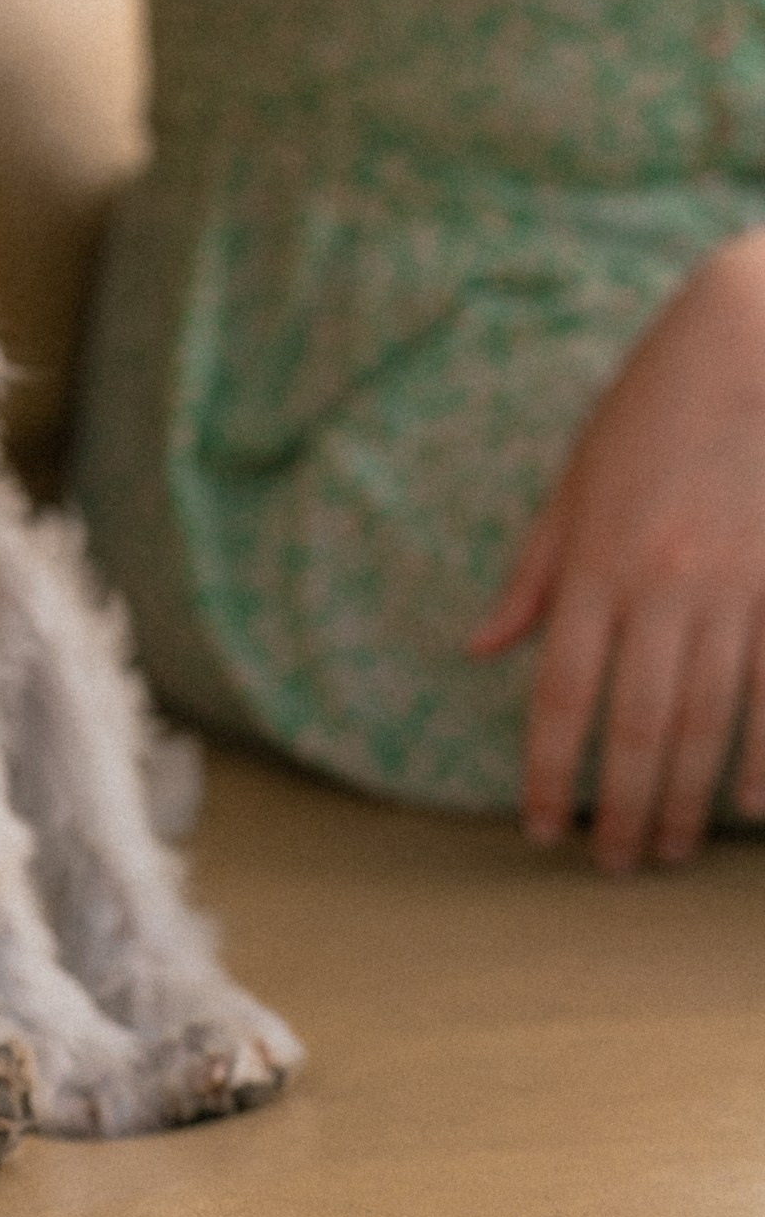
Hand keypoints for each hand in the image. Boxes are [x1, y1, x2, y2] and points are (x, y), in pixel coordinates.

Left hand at [469, 229, 764, 870]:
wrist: (745, 350)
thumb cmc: (648, 414)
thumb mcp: (573, 484)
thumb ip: (531, 575)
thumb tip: (480, 646)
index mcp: (591, 566)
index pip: (559, 696)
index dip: (547, 773)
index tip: (540, 827)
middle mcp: (656, 589)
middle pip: (635, 729)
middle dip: (621, 810)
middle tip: (613, 866)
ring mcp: (730, 593)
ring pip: (706, 723)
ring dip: (686, 801)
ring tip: (670, 851)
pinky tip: (754, 808)